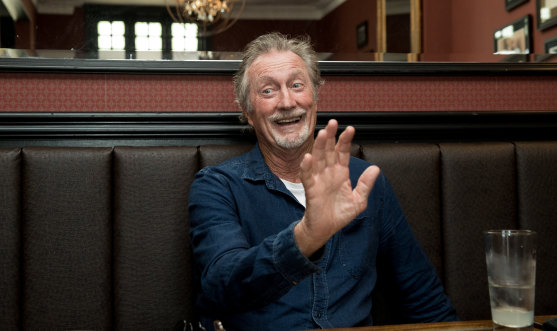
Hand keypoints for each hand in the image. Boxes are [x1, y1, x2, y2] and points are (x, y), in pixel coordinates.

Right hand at [294, 119, 379, 256]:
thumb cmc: (339, 214)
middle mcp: (329, 173)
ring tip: (323, 133)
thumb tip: (375, 169)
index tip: (350, 129)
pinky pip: (307, 176)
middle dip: (331, 137)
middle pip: (329, 151)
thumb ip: (365, 185)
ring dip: (319, 146)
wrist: (325, 229)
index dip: (345, 141)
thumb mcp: (359, 201)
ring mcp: (319, 179)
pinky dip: (306, 167)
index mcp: (341, 173)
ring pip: (318, 159)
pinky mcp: (311, 189)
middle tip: (333, 122)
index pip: (343, 153)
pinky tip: (308, 158)